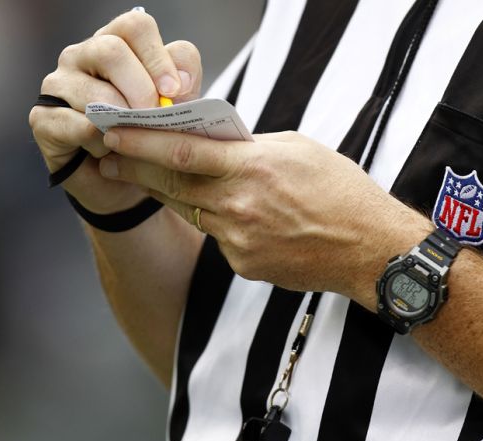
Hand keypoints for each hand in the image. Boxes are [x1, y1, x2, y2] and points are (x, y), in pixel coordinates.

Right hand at [29, 10, 201, 212]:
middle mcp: (83, 56)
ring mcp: (59, 84)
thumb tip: (180, 80)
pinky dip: (101, 143)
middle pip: (110, 50)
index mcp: (119, 45)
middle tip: (154, 117)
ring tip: (134, 140)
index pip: (135, 26)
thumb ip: (184, 84)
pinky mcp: (43, 118)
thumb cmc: (149, 137)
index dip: (158, 57)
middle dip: (141, 88)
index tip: (175, 90)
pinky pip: (77, 125)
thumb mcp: (177, 110)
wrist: (123, 181)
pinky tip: (109, 152)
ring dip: (123, 121)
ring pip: (93, 91)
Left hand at [99, 129, 431, 303]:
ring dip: (171, 195)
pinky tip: (237, 214)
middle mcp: (238, 207)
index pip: (180, 153)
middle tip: (111, 157)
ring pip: (192, 212)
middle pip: (171, 186)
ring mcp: (239, 241)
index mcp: (253, 169)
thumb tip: (220, 145)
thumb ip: (252, 146)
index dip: (140, 144)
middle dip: (137, 170)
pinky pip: (220, 237)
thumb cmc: (342, 191)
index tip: (113, 134)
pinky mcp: (245, 265)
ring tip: (156, 180)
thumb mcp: (299, 149)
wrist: (370, 248)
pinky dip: (219, 221)